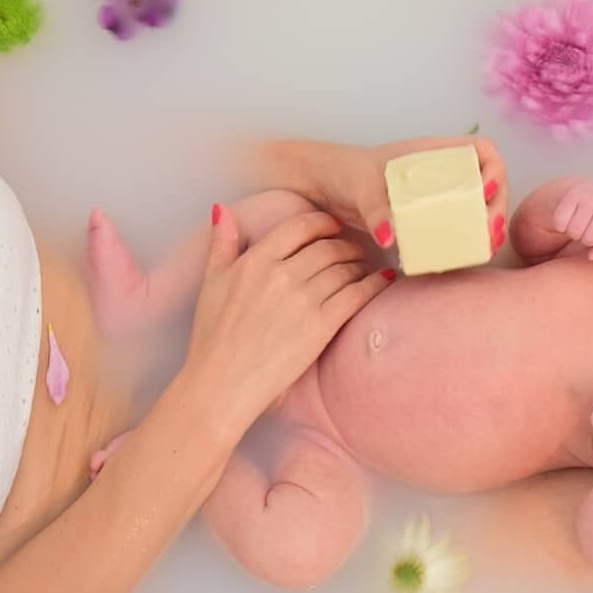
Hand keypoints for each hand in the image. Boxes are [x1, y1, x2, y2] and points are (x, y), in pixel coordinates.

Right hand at [182, 204, 393, 431]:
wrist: (221, 382)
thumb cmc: (212, 338)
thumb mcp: (211, 283)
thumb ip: (221, 244)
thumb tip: (223, 210)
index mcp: (256, 260)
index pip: (300, 227)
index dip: (323, 223)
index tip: (332, 226)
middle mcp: (282, 274)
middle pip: (328, 247)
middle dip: (344, 245)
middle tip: (353, 250)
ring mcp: (304, 300)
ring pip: (345, 269)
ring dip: (359, 264)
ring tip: (363, 267)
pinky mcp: (321, 326)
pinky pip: (356, 295)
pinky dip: (373, 284)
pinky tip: (382, 280)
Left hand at [310, 136, 508, 252]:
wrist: (326, 188)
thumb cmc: (344, 173)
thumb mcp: (359, 186)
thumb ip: (374, 209)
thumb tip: (389, 238)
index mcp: (434, 154)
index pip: (481, 151)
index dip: (494, 169)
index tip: (485, 191)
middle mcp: (442, 174)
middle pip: (488, 184)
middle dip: (497, 207)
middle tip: (490, 232)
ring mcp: (436, 197)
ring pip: (476, 209)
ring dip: (487, 229)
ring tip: (485, 249)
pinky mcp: (426, 220)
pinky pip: (455, 229)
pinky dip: (464, 242)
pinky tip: (461, 258)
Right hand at [552, 179, 592, 260]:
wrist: (588, 190)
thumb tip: (591, 256)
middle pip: (589, 239)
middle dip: (585, 239)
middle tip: (586, 230)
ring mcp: (589, 199)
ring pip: (574, 231)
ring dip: (572, 232)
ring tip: (577, 224)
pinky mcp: (571, 196)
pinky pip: (560, 223)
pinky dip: (561, 225)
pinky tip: (567, 218)